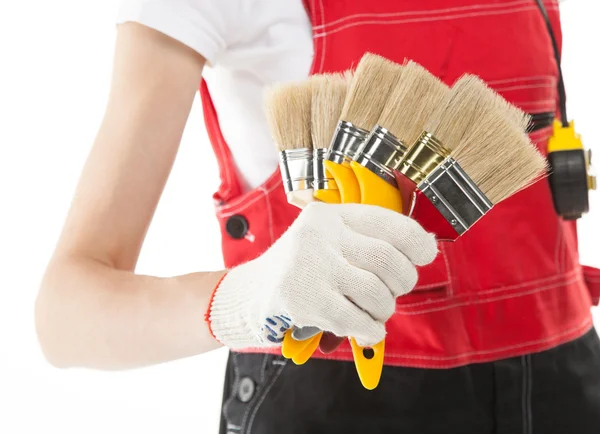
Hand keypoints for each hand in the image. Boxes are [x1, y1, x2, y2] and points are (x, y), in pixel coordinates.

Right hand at [206, 202, 437, 348]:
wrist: (250, 294)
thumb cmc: (301, 269)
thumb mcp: (327, 241)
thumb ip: (366, 242)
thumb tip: (424, 249)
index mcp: (330, 215)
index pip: (390, 223)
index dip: (418, 242)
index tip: (425, 255)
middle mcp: (319, 234)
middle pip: (387, 260)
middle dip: (402, 283)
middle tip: (393, 291)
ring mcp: (309, 266)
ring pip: (376, 293)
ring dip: (384, 310)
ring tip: (374, 312)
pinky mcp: (302, 300)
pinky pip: (356, 320)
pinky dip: (370, 330)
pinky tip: (365, 329)